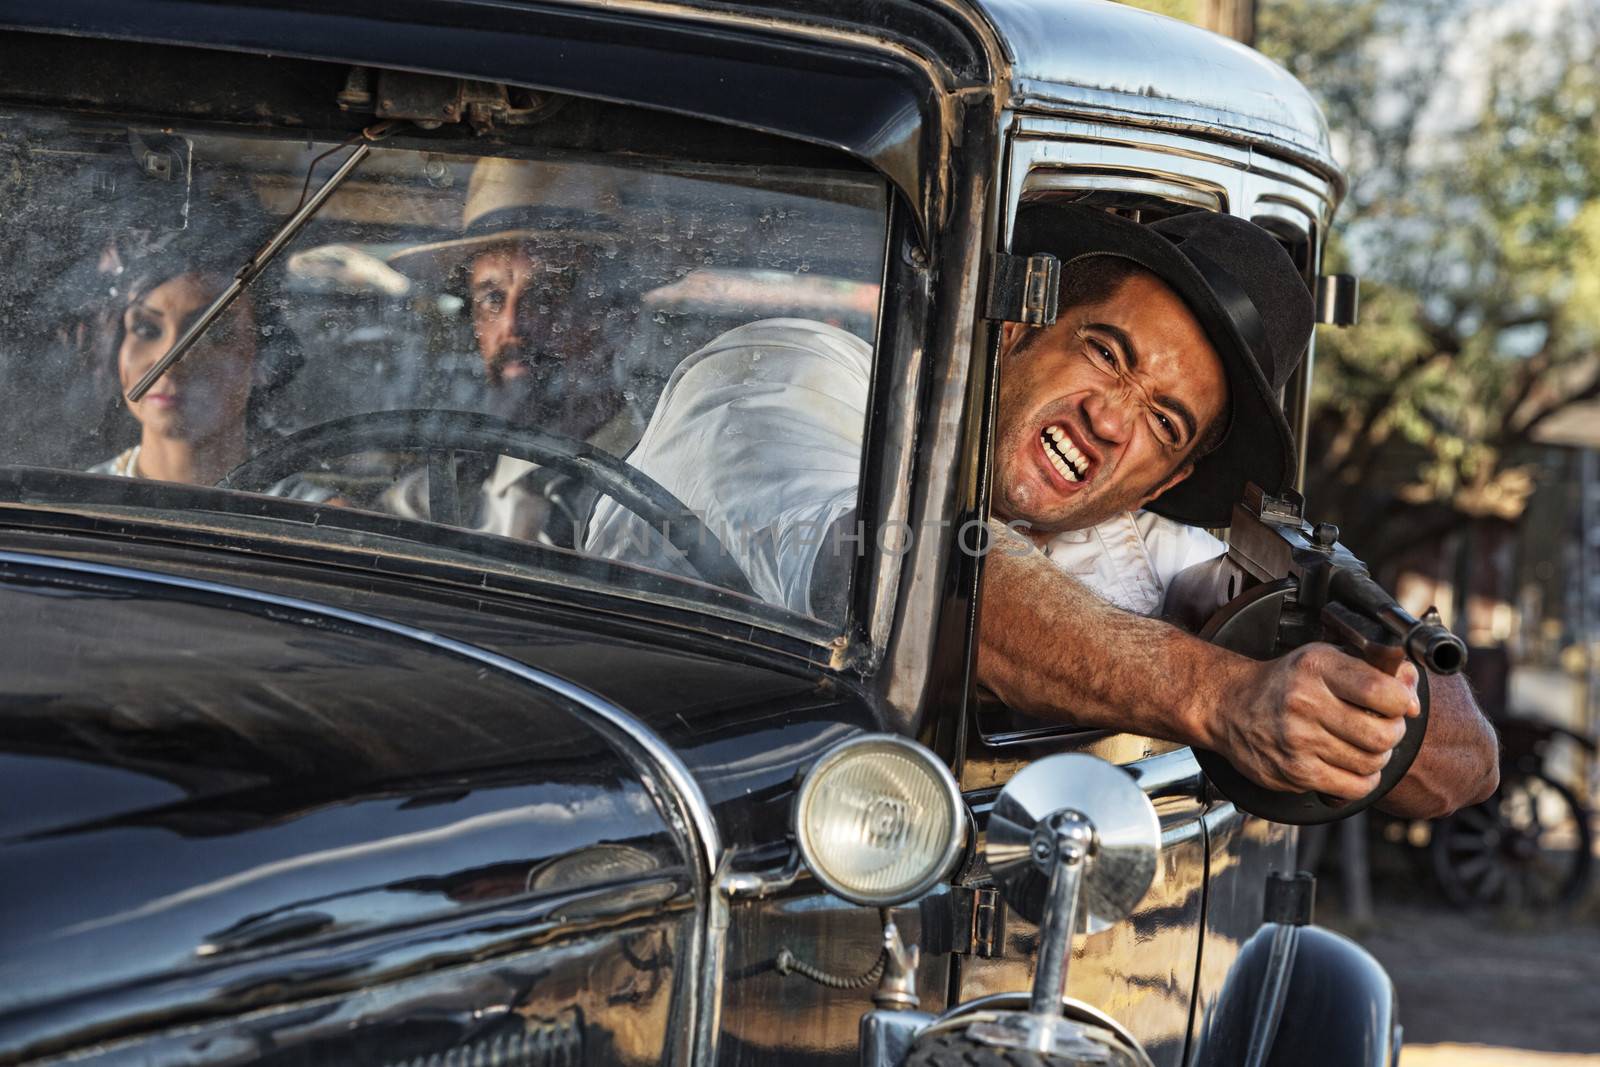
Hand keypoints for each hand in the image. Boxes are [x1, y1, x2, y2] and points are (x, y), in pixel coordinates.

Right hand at [1203, 643, 1420, 799]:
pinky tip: (1351, 766)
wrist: (1229, 706)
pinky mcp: (1294, 773)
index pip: (1384, 692)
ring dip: (1376, 757)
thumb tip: (1412, 695)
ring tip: (1362, 745)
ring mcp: (1298, 741)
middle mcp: (1305, 703)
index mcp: (1316, 669)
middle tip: (1381, 727)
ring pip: (1371, 763)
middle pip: (1383, 734)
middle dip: (1392, 733)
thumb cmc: (1283, 682)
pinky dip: (1362, 781)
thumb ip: (1372, 670)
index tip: (1398, 703)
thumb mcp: (1324, 659)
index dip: (1402, 702)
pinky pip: (1353, 788)